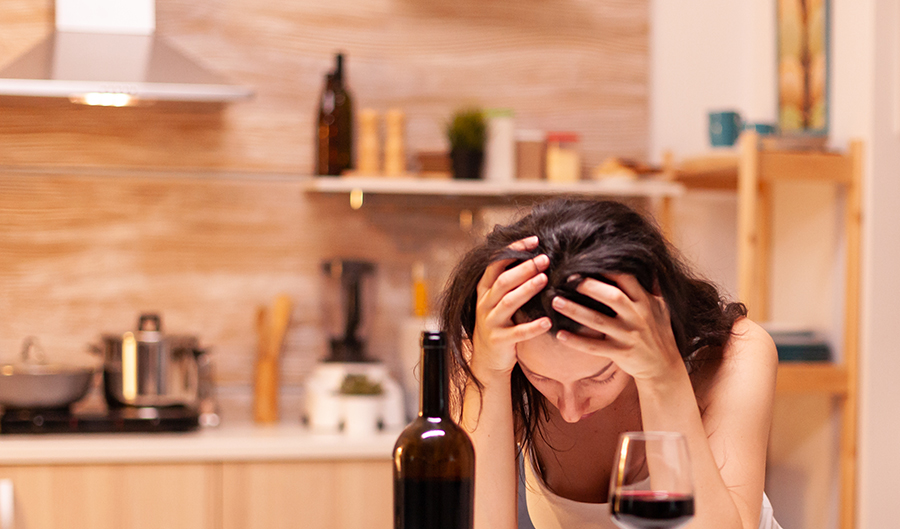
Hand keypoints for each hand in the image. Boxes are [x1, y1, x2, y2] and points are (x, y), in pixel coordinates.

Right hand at [470, 236, 551, 379]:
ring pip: (508, 302)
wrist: (487, 359)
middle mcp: (485, 303)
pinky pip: (517, 333)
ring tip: (544, 279)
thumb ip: (510, 281)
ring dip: (527, 289)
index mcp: (485, 290)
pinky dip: (532, 327)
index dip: (513, 250)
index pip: (496, 263)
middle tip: (544, 259)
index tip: (533, 240)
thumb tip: (535, 255)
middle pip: (503, 281)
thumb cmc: (499, 323)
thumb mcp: (498, 300)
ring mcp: (490, 322)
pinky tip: (547, 321)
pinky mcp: (498, 340)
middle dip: (524, 268)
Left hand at [551, 274, 683, 382]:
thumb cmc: (659, 332)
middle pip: (612, 296)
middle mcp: (637, 316)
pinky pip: (594, 346)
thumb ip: (652, 286)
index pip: (626, 278)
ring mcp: (628, 335)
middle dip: (589, 286)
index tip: (585, 261)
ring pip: (598, 321)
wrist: (664, 366)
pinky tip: (560, 334)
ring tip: (555, 301)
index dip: (606, 268)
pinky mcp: (620, 353)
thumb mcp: (661, 306)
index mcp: (645, 301)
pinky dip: (576, 341)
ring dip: (575, 310)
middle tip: (567, 279)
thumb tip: (648, 263)